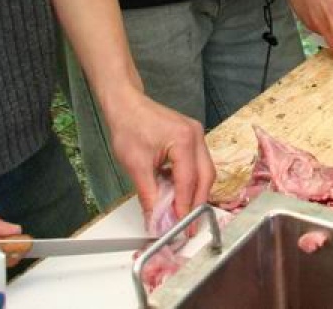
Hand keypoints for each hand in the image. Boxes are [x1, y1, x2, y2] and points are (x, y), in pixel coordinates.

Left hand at [101, 86, 213, 222]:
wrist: (126, 105)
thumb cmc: (129, 127)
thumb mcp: (136, 166)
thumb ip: (149, 195)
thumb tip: (156, 219)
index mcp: (184, 140)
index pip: (189, 181)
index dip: (185, 206)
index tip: (181, 226)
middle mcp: (196, 136)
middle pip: (206, 176)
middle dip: (198, 203)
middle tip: (190, 225)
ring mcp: (196, 135)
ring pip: (205, 171)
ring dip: (196, 192)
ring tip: (184, 212)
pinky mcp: (192, 137)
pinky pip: (198, 163)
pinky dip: (191, 180)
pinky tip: (179, 192)